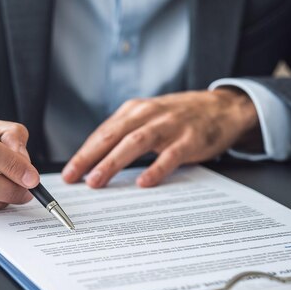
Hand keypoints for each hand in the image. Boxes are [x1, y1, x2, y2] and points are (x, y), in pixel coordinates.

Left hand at [62, 89, 260, 187]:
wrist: (222, 107)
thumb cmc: (179, 117)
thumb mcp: (148, 117)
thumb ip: (125, 134)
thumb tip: (95, 160)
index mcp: (134, 111)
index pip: (102, 133)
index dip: (84, 153)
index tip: (69, 172)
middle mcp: (148, 114)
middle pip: (112, 136)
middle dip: (89, 157)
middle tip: (75, 177)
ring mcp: (169, 126)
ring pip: (135, 143)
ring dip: (112, 162)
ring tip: (96, 180)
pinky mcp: (190, 139)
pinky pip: (169, 155)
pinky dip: (155, 168)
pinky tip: (142, 182)